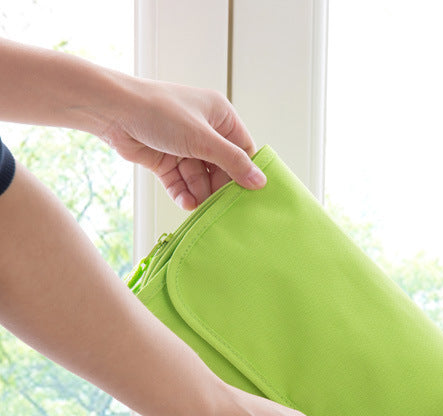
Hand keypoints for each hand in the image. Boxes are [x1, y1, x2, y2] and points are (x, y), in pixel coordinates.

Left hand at [99, 76, 266, 209]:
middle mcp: (204, 130)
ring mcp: (184, 146)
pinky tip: (185, 202)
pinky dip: (183, 193)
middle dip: (219, 187)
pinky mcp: (166, 160)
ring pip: (201, 178)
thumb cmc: (159, 112)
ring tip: (199, 206)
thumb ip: (233, 162)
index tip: (248, 194)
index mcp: (219, 116)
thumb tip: (261, 182)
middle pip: (221, 168)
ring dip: (200, 193)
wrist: (112, 111)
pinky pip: (181, 182)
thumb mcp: (202, 138)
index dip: (245, 172)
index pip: (242, 149)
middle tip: (222, 207)